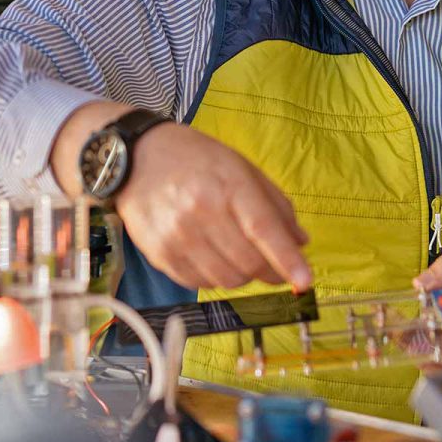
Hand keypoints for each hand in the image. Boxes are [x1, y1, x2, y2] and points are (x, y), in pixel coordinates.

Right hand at [51, 103, 312, 292]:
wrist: (136, 158)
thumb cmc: (197, 160)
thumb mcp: (242, 168)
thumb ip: (275, 205)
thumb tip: (300, 243)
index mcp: (228, 185)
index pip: (263, 229)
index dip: (287, 259)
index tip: (305, 281)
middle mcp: (201, 212)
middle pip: (248, 263)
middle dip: (270, 272)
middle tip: (274, 266)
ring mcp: (177, 236)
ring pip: (226, 279)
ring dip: (243, 275)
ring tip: (239, 255)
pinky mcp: (159, 255)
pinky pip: (200, 283)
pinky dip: (215, 278)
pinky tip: (213, 257)